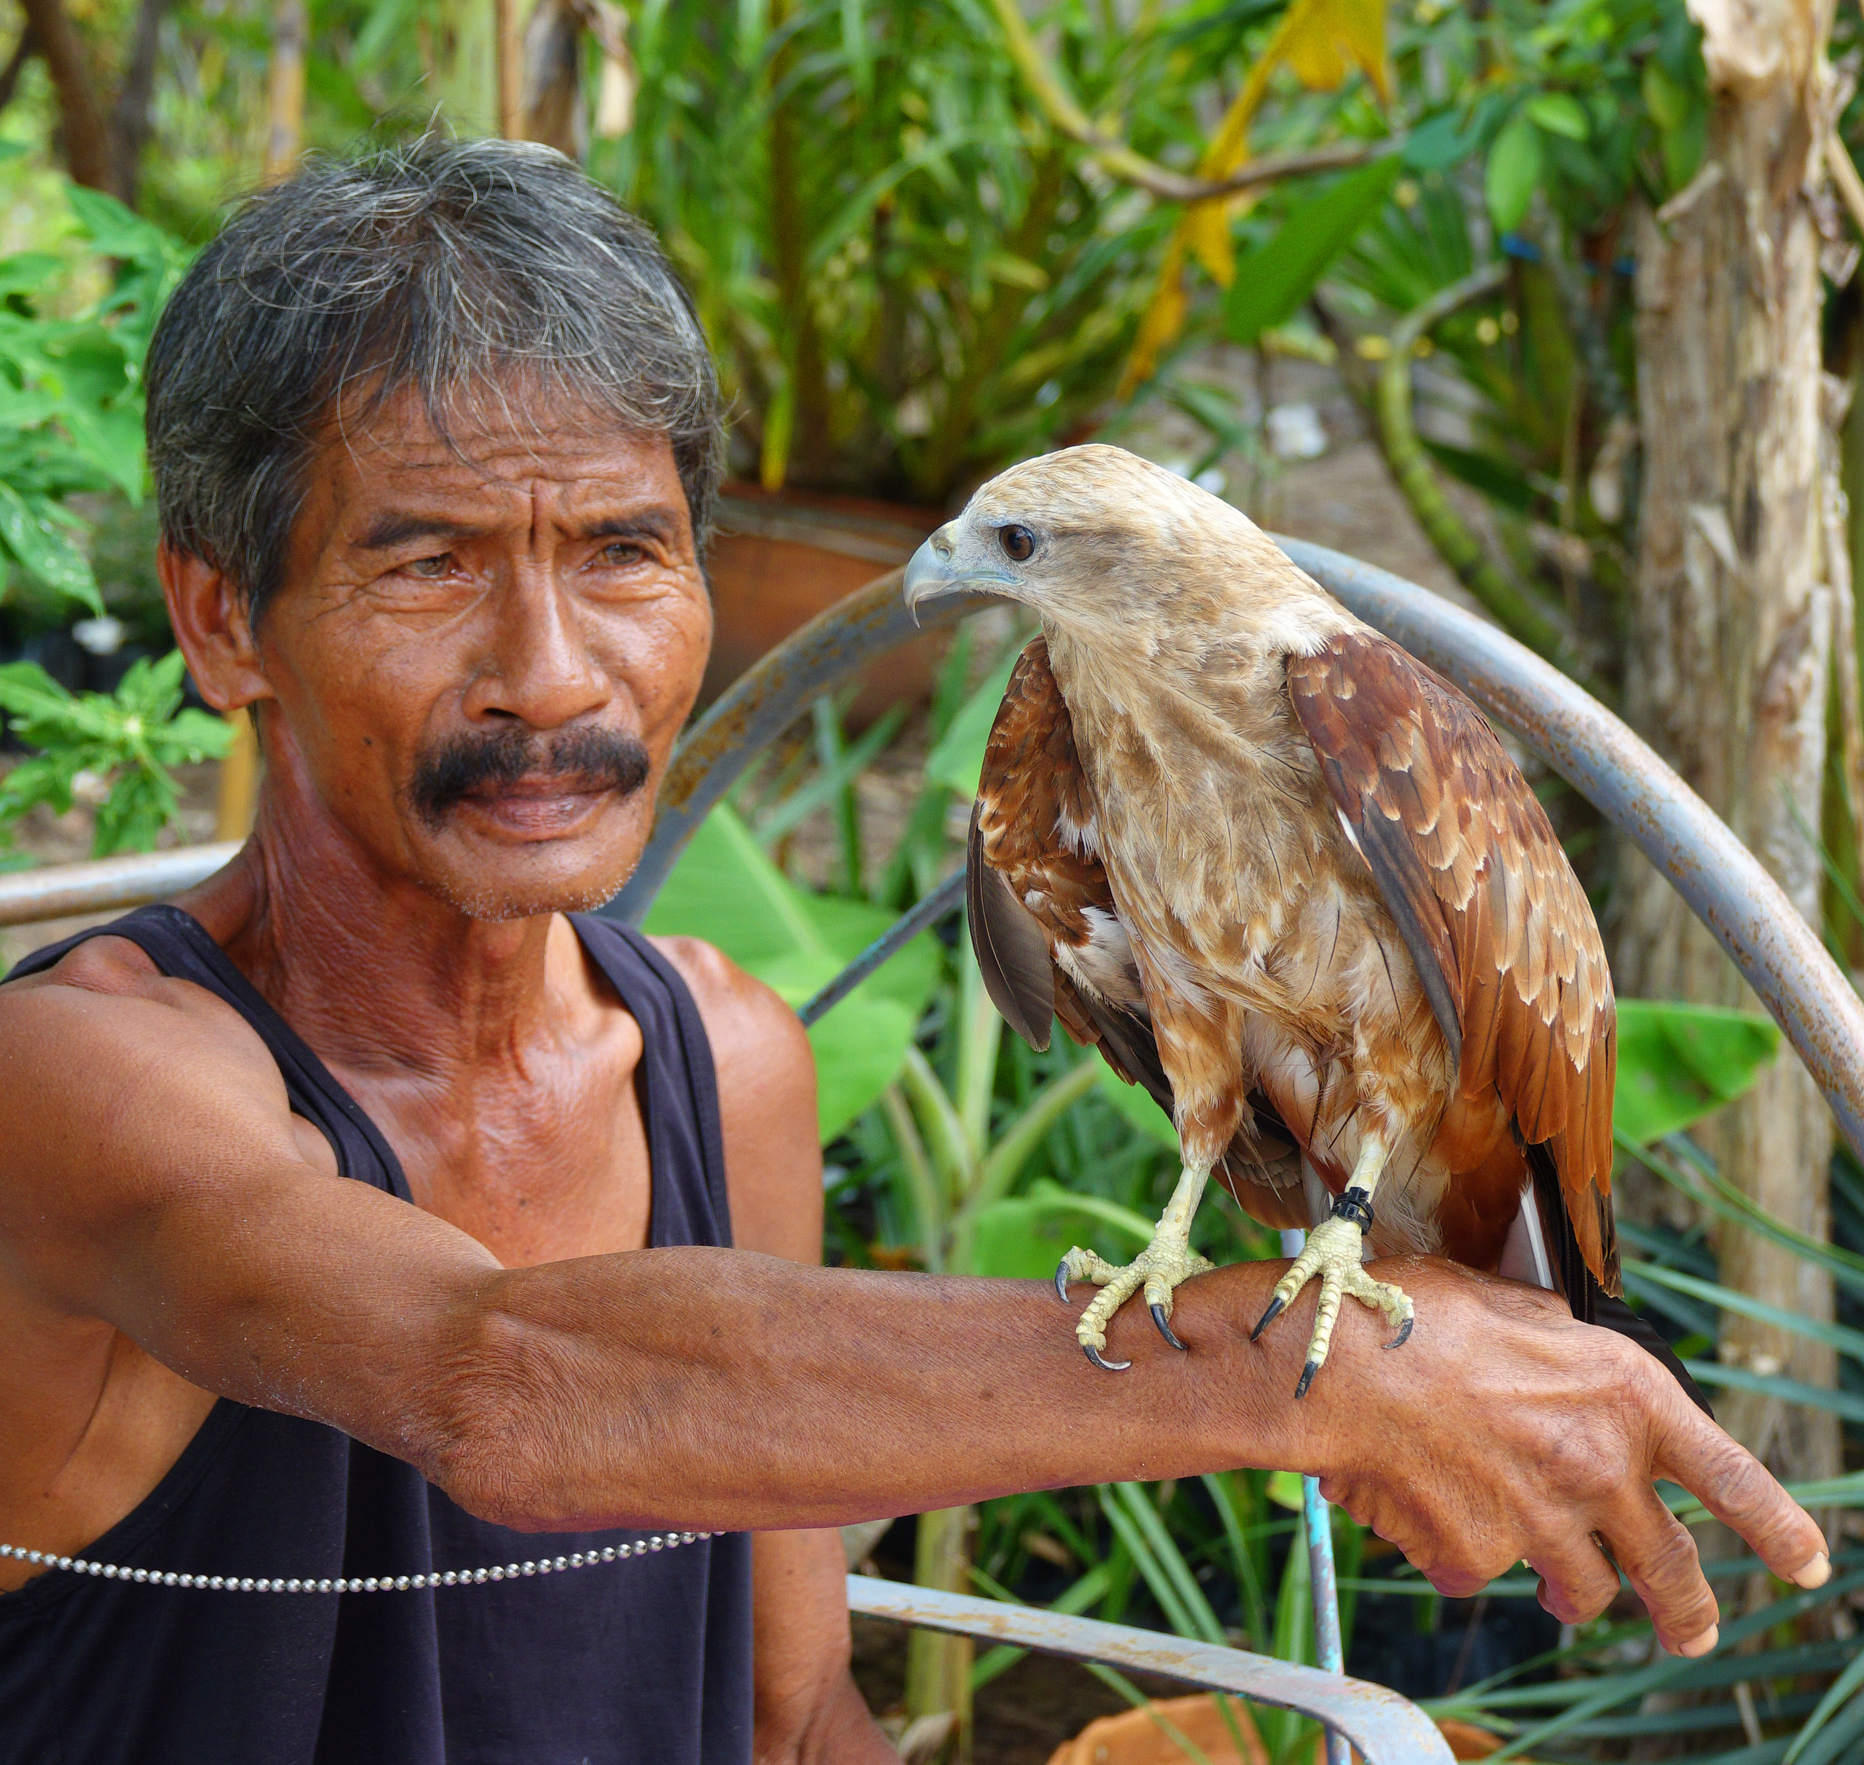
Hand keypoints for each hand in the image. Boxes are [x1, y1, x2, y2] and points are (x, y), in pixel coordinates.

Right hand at [1297, 1260, 1828, 1656]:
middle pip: (1671, 1567)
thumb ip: (1561, 1341)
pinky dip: (1469, 1556)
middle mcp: (1600, 1465)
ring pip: (1585, 1590)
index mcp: (1623, 1393)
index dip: (1779, 1527)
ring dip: (1574, 1592)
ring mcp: (1544, 1520)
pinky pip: (1485, 1572)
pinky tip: (1434, 1514)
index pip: (1731, 1477)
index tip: (1805, 1563)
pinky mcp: (1483, 1557)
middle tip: (1691, 1627)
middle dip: (1689, 1610)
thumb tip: (1568, 1348)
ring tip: (1555, 1589)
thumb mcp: (1512, 1304)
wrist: (1336, 1367)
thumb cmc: (1412, 1316)